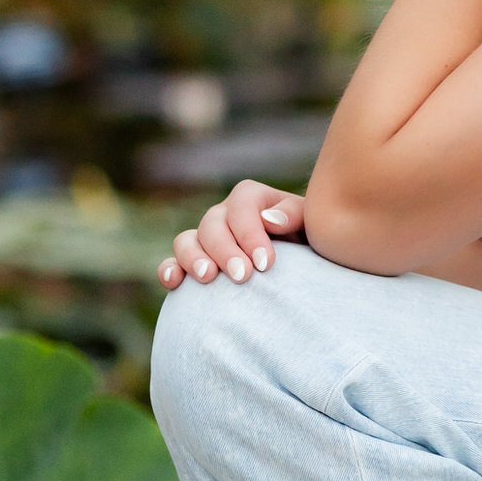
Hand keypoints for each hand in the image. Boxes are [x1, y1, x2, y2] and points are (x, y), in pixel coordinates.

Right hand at [158, 181, 303, 288]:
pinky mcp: (194, 262)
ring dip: (193, 258)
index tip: (265, 264)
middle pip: (212, 224)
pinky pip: (173, 262)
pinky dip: (169, 270)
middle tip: (242, 277)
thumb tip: (269, 219)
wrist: (303, 266)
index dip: (250, 234)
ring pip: (186, 240)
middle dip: (225, 251)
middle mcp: (224, 215)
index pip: (242, 206)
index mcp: (252, 198)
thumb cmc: (311, 241)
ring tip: (209, 278)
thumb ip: (296, 215)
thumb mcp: (312, 224)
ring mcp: (206, 238)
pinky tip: (175, 283)